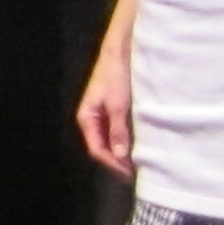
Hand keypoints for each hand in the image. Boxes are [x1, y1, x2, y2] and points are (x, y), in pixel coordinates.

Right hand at [75, 41, 133, 176]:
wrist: (121, 51)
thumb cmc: (116, 75)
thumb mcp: (118, 105)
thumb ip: (118, 131)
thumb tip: (119, 156)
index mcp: (86, 118)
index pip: (96, 149)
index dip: (111, 163)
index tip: (129, 173)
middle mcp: (92, 118)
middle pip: (101, 146)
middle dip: (116, 161)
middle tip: (134, 173)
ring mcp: (102, 113)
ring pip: (109, 139)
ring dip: (121, 152)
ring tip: (137, 162)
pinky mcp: (112, 108)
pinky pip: (116, 130)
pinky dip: (124, 140)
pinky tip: (136, 145)